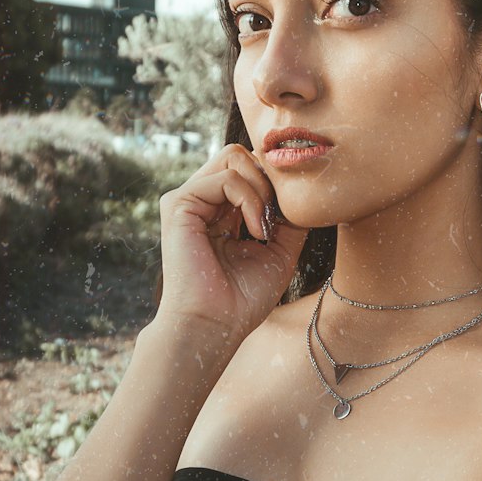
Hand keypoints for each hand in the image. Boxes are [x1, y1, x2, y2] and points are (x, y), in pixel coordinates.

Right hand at [155, 143, 309, 344]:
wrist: (215, 325)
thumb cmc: (243, 300)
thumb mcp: (279, 253)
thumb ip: (287, 219)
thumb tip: (302, 192)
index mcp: (219, 212)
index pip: (249, 170)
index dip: (275, 184)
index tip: (290, 217)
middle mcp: (201, 202)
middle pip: (240, 155)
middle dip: (269, 179)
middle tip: (278, 217)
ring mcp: (187, 200)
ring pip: (234, 157)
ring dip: (262, 189)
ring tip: (266, 228)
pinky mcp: (179, 204)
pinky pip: (226, 178)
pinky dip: (250, 199)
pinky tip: (257, 231)